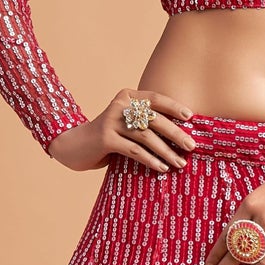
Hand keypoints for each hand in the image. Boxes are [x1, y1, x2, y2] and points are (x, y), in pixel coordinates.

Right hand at [47, 88, 196, 172]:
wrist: (73, 146)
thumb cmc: (107, 138)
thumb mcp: (126, 126)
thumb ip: (145, 125)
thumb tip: (181, 137)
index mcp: (127, 96)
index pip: (155, 98)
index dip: (174, 107)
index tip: (191, 117)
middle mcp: (119, 105)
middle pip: (154, 118)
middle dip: (175, 133)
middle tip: (191, 146)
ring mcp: (111, 121)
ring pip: (146, 136)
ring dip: (166, 151)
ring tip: (180, 163)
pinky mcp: (105, 138)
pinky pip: (135, 150)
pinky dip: (151, 160)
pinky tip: (162, 168)